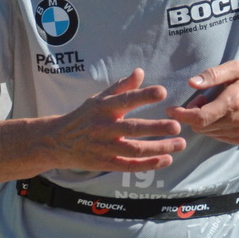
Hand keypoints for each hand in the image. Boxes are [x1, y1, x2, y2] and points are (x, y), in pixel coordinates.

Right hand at [51, 70, 185, 172]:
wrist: (58, 142)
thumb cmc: (84, 117)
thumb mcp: (98, 99)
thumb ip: (121, 87)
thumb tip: (140, 72)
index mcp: (103, 108)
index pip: (125, 100)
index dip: (143, 96)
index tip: (162, 92)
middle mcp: (104, 128)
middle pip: (133, 129)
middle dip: (156, 128)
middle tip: (177, 125)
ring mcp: (104, 147)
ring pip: (135, 149)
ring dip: (159, 148)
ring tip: (180, 144)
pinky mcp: (105, 164)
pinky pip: (129, 165)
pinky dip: (148, 164)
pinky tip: (166, 159)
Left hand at [168, 62, 238, 145]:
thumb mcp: (234, 68)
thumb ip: (212, 75)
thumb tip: (191, 83)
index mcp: (232, 103)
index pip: (199, 118)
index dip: (182, 115)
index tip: (171, 109)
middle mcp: (236, 121)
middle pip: (200, 126)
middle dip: (192, 114)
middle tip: (200, 99)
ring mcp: (238, 132)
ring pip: (206, 132)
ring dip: (202, 121)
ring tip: (212, 104)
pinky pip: (215, 136)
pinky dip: (211, 127)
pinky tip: (219, 114)